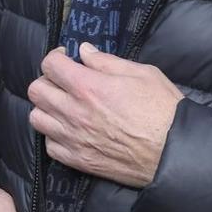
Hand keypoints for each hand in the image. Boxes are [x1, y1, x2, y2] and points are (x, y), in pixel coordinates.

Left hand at [26, 45, 182, 187]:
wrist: (175, 153)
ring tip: (65, 107)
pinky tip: (71, 131)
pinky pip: (49, 145)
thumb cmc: (164, 110)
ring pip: (36, 118)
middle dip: (48, 81)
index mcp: (88, 87)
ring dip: (47, 109)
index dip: (56, 57)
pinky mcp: (78, 160)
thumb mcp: (142, 74)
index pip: (50, 65)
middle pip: (36, 90)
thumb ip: (107, 62)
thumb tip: (84, 51)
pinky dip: (55, 136)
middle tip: (64, 82)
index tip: (67, 58)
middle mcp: (74, 112)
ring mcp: (73, 138)